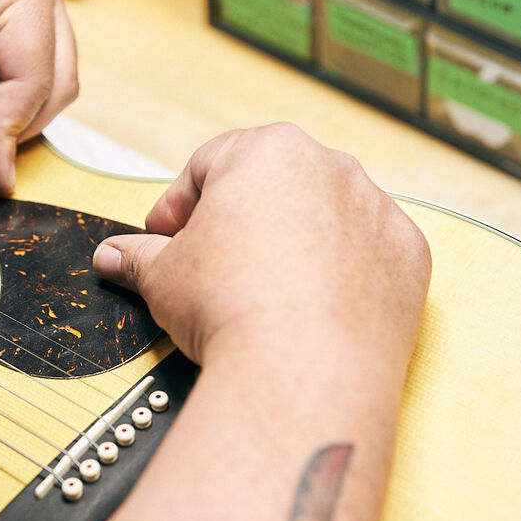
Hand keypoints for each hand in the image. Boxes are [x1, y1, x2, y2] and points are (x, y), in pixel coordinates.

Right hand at [91, 124, 430, 372]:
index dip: (179, 204)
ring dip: (296, 241)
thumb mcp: (164, 276)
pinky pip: (368, 253)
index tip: (166, 238)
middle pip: (273, 183)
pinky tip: (314, 308)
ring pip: (325, 215)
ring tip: (266, 289)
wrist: (303, 369)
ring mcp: (376, 209)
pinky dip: (344, 272)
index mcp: (266, 151)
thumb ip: (138, 256)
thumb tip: (111, 257)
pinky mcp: (408, 255)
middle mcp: (330, 166)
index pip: (209, 164)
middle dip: (242, 217)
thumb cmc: (229, 307)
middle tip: (213, 263)